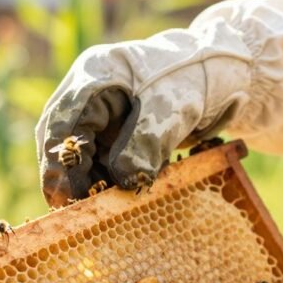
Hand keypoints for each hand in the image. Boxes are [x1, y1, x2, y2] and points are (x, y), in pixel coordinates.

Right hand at [35, 21, 254, 206]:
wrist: (223, 71)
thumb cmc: (193, 78)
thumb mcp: (171, 109)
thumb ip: (145, 143)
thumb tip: (122, 182)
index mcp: (94, 76)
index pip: (61, 123)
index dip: (58, 162)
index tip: (63, 196)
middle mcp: (89, 94)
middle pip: (64, 140)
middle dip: (70, 176)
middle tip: (80, 211)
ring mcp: (102, 113)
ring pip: (82, 155)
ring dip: (90, 182)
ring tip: (104, 207)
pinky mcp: (118, 131)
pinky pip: (104, 160)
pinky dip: (110, 179)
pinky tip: (121, 195)